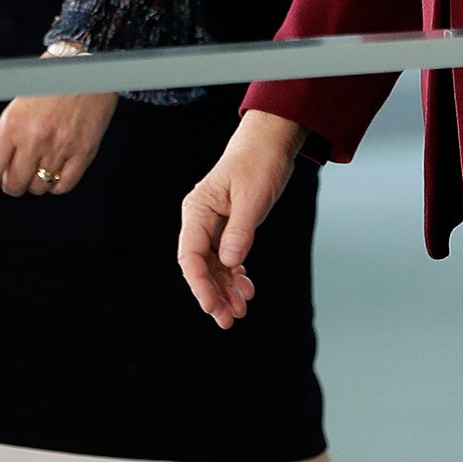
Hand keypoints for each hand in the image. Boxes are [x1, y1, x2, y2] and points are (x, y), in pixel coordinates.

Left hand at [0, 76, 117, 205]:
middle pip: (14, 185)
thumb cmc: (54, 78)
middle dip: (13, 182)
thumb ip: (8, 135)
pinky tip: (57, 170)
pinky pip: (64, 185)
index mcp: (12, 124)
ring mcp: (60, 147)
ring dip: (37, 182)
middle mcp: (35, 138)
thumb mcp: (19, 102)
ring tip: (41, 164)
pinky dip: (58, 184)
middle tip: (18, 171)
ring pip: (39, 188)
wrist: (90, 66)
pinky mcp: (84, 152)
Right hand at [178, 109, 308, 327]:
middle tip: (228, 320)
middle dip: (213, 294)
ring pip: (215, 266)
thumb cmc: (260, 161)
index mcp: (198, 209)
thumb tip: (229, 263)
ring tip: (240, 311)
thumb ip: (240, 230)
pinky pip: (228, 258)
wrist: (271, 140)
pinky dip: (236, 276)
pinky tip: (247, 290)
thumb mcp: (253, 197)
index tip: (212, 306)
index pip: (191, 255)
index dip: (200, 284)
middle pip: (200, 266)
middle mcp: (201, 218)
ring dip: (226, 290)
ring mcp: (214, 224)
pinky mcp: (229, 226)